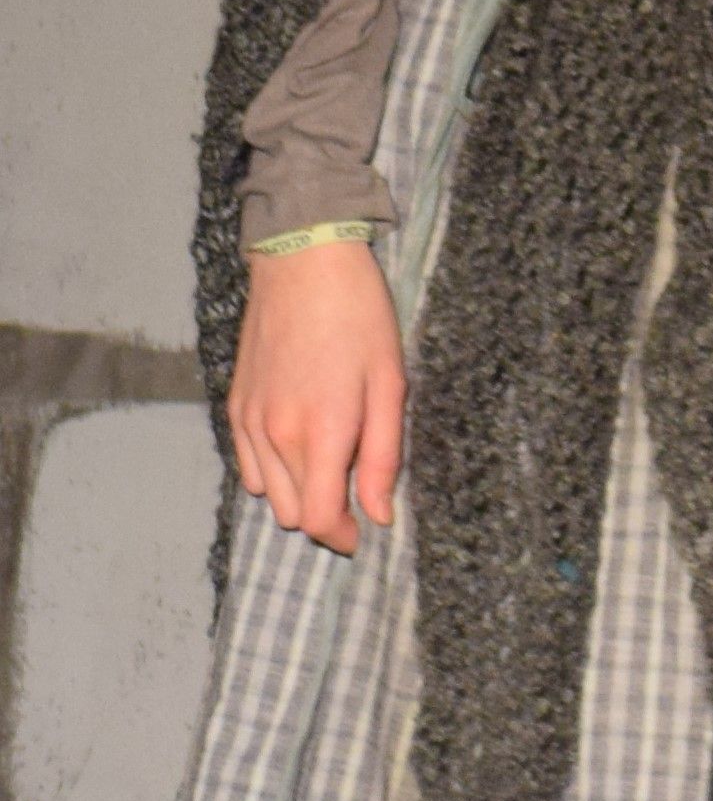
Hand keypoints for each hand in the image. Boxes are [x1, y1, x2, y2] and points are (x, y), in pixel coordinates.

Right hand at [227, 239, 404, 556]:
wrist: (304, 264)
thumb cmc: (360, 318)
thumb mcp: (391, 383)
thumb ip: (383, 456)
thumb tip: (380, 514)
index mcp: (321, 432)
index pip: (320, 520)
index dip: (345, 537)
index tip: (366, 531)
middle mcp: (275, 436)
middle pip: (294, 515)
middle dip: (327, 514)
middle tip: (359, 488)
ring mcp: (247, 423)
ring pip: (268, 496)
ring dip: (301, 494)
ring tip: (334, 460)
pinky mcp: (233, 407)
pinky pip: (248, 467)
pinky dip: (274, 472)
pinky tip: (302, 446)